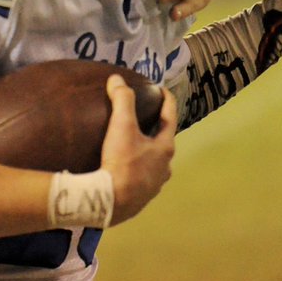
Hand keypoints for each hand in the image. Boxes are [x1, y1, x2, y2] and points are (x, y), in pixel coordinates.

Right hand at [101, 75, 176, 225]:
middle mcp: (164, 167)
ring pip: (154, 163)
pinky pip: (142, 179)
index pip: (170, 117)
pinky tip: (124, 169)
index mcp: (165, 147)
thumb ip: (122, 100)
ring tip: (132, 145)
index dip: (166, 100)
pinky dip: (136, 170)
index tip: (161, 89)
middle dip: (156, 129)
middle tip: (144, 118)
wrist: (111, 201)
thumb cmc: (122, 162)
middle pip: (163, 142)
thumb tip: (117, 79)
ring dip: (147, 152)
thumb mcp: (121, 126)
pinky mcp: (141, 198)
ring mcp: (154, 185)